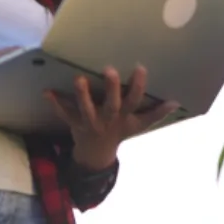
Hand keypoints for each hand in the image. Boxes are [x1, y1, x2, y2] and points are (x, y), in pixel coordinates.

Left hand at [46, 66, 179, 170]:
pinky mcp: (74, 123)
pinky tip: (47, 91)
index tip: (140, 68)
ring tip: (78, 78)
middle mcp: (108, 120)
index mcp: (124, 118)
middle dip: (111, 88)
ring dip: (82, 94)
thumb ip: (156, 113)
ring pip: (85, 109)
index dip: (138, 87)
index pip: (135, 101)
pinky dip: (56, 103)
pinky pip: (64, 113)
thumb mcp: (139, 125)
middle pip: (111, 105)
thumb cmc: (120, 132)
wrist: (96, 155)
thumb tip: (176, 102)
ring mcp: (90, 122)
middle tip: (109, 69)